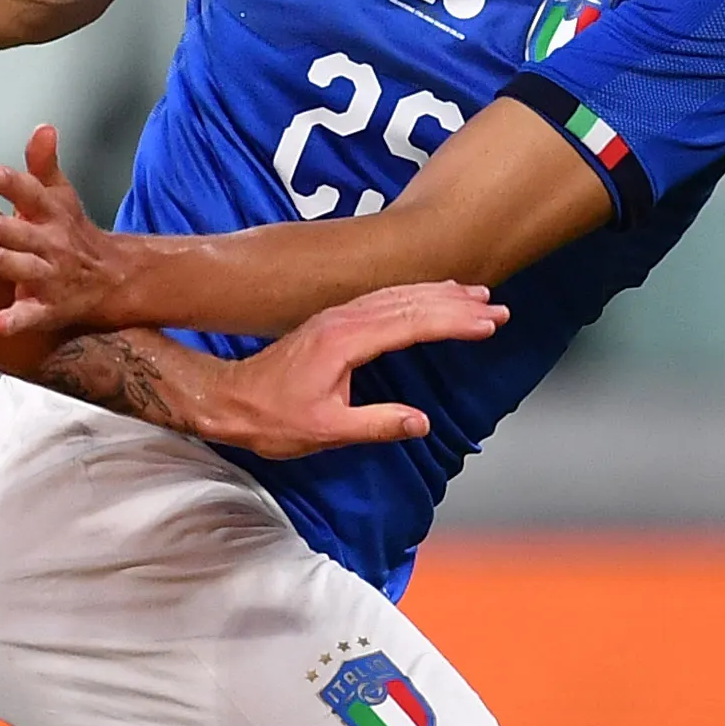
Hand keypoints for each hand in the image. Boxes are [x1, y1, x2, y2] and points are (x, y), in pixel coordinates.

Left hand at [0, 127, 141, 335]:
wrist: (113, 278)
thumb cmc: (73, 233)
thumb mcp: (61, 195)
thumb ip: (44, 164)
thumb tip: (43, 127)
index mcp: (52, 215)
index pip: (33, 193)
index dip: (14, 183)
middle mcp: (52, 244)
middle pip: (27, 235)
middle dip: (4, 229)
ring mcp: (51, 277)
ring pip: (27, 271)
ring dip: (6, 264)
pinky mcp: (49, 308)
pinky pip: (33, 315)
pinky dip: (17, 321)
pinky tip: (0, 323)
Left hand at [195, 281, 507, 458]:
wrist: (227, 400)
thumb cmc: (271, 418)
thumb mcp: (326, 431)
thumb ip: (376, 424)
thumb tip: (421, 422)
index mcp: (345, 341)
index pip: (411, 324)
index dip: (453, 322)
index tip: (487, 323)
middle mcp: (343, 319)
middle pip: (410, 301)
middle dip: (457, 304)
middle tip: (497, 308)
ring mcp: (337, 316)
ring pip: (398, 295)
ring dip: (439, 295)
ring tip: (476, 296)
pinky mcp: (333, 321)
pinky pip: (383, 299)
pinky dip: (414, 296)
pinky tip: (430, 297)